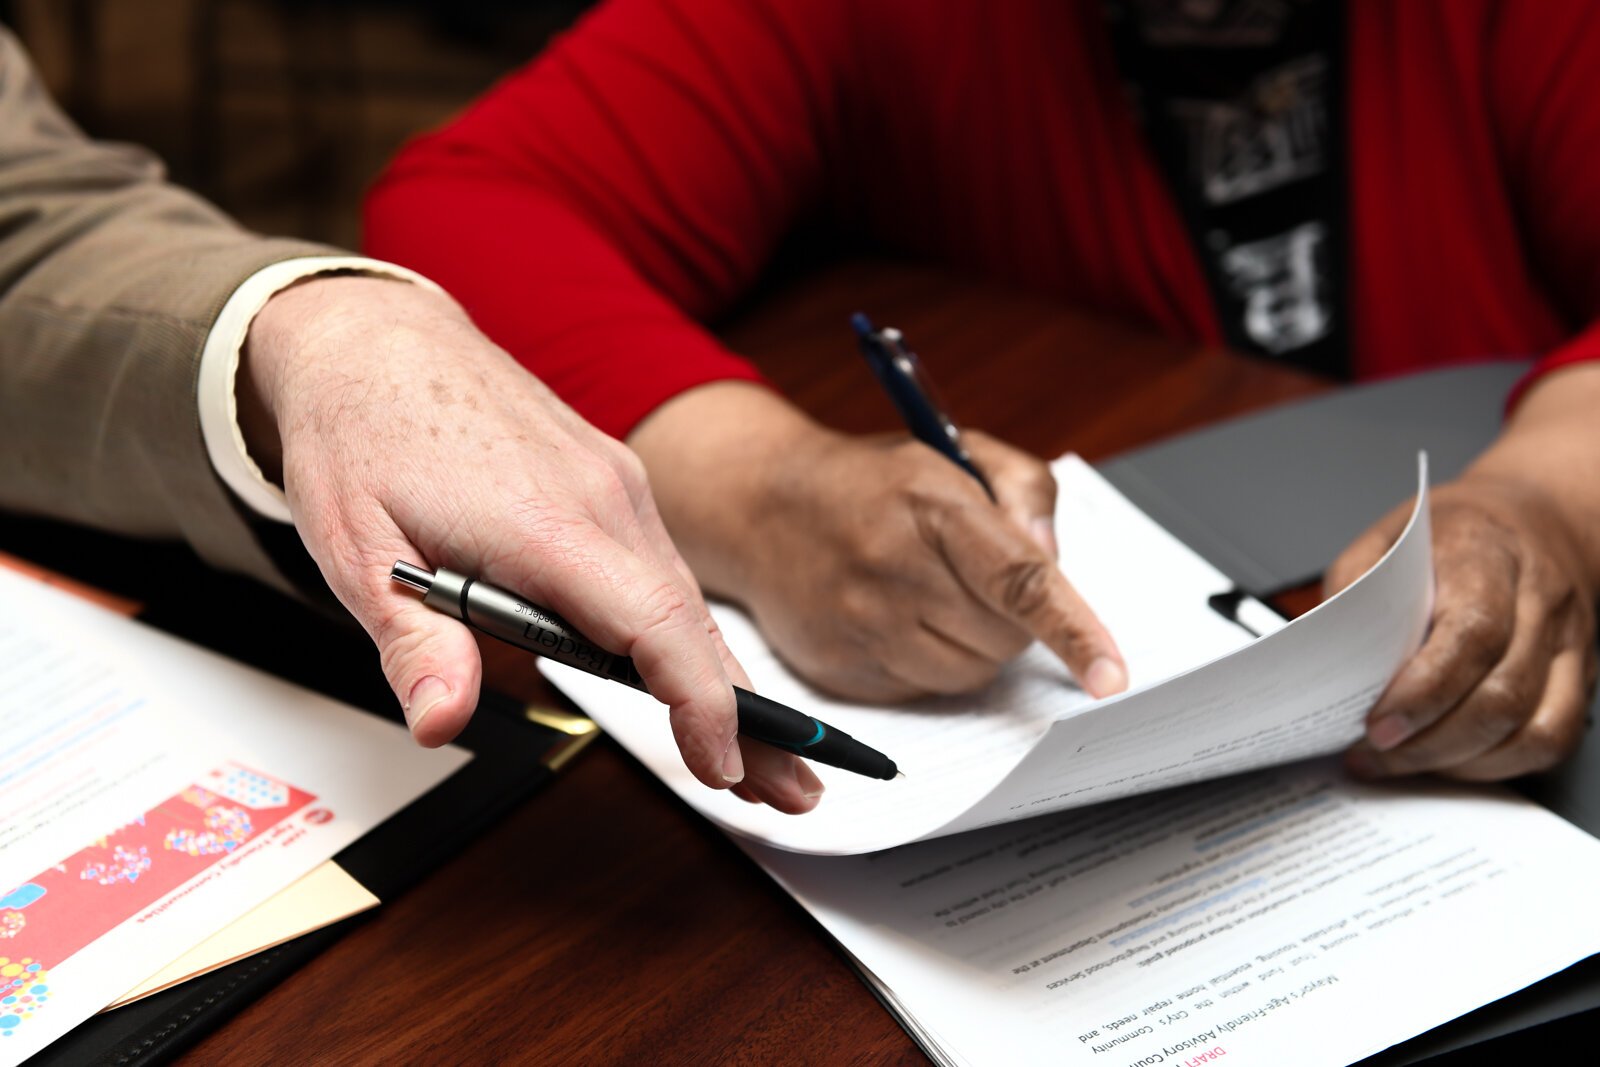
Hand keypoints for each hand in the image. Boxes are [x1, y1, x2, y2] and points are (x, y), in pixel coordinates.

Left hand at [239, 276, 821, 811]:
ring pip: (687, 597)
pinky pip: (665, 567)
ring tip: (757, 752)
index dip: (702, 703)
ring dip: (724, 679)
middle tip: (794, 789)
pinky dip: (689, 631)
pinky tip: (695, 675)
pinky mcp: (612, 480)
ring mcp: (616, 484)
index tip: (726, 766)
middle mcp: (603, 497)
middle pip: (697, 623)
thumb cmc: (364, 433)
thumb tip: (442, 721)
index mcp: (546, 520)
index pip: (656, 625)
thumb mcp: (359, 548)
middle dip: (753, 715)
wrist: (374, 338)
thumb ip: (413, 642)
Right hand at [629, 383, 1126, 701]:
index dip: (1073, 630)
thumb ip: (1026, 492)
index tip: (1111, 675)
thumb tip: (1052, 559)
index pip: (1020, 579)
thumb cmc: (874, 482)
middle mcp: (892, 566)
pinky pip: (923, 690)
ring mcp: (860, 622)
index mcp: (932, 503)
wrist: (761, 504)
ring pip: (969, 674)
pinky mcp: (839, 667)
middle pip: (1005, 639)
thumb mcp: (956, 452)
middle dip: (1012, 618)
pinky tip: (895, 616)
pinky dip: (928, 661)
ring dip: (973, 644)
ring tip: (932, 595)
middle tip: (974, 577)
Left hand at [1326, 474, 1596, 779]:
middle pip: (1502, 694)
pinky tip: (1449, 760)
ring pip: (1531, 727)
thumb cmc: (1456, 534)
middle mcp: (1539, 602)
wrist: (1536, 518)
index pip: (1472, 634)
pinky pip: (1552, 739)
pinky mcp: (1580, 676)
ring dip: (1458, 760)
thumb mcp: (1388, 539)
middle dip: (1431, 740)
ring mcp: (1568, 643)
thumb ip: (1355, 588)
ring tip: (1400, 762)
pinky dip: (1496, 764)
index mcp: (1486, 558)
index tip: (1376, 724)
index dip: (1424, 690)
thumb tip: (1328, 651)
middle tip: (1374, 752)